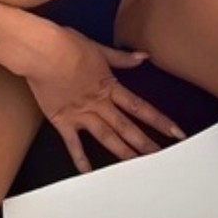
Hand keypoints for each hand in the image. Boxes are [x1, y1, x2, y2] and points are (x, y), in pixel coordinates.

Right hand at [24, 25, 187, 172]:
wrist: (41, 51)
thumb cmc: (67, 44)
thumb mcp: (98, 48)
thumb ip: (122, 58)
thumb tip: (143, 57)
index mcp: (109, 86)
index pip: (140, 107)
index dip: (160, 120)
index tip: (176, 132)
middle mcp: (98, 104)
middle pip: (127, 127)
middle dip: (145, 143)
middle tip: (161, 158)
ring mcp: (81, 114)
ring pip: (106, 137)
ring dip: (123, 153)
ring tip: (137, 167)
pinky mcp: (62, 120)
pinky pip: (73, 144)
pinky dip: (80, 159)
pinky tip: (88, 173)